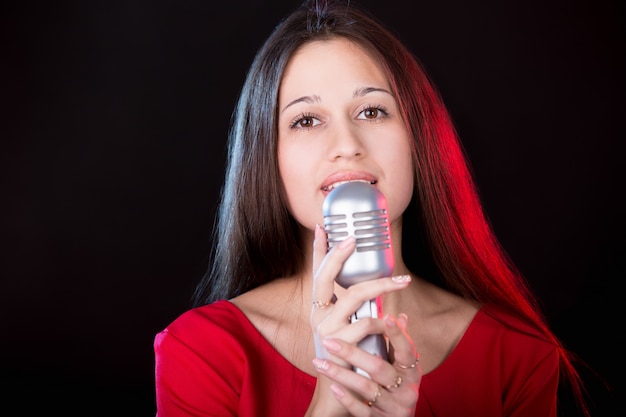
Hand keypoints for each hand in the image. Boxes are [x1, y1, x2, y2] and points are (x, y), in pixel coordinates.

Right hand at [306, 224, 418, 415]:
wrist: (340, 396)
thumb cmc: (351, 359)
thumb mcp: (356, 329)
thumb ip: (364, 308)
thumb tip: (384, 287)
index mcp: (322, 309)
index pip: (318, 273)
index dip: (320, 250)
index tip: (323, 226)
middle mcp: (319, 316)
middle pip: (326, 277)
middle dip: (340, 254)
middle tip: (356, 239)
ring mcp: (327, 330)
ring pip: (355, 296)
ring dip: (383, 287)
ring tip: (402, 283)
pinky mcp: (339, 345)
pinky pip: (367, 323)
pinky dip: (383, 322)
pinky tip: (391, 324)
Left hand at [313, 314, 420, 415]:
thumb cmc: (399, 388)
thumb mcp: (403, 369)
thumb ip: (399, 345)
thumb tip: (401, 316)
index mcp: (411, 372)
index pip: (406, 350)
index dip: (397, 333)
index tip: (385, 316)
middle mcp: (406, 390)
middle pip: (379, 368)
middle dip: (352, 353)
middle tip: (328, 341)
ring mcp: (393, 406)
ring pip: (366, 388)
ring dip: (341, 374)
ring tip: (320, 363)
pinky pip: (362, 410)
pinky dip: (347, 398)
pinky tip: (333, 387)